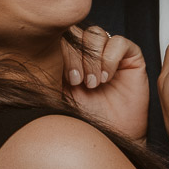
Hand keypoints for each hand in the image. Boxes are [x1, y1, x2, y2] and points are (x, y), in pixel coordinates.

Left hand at [61, 25, 147, 140]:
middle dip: (75, 56)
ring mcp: (108, 52)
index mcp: (67, 56)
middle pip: (76, 31)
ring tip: (93, 83)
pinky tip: (107, 78)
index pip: (59, 37)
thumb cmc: (83, 119)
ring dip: (93, 59)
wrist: (108, 136)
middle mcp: (87, 51)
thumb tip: (38, 51)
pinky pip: (119, 41)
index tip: (66, 79)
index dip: (61, 52)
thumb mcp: (59, 94)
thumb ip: (50, 71)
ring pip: (96, 33)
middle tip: (78, 82)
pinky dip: (110, 58)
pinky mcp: (130, 56)